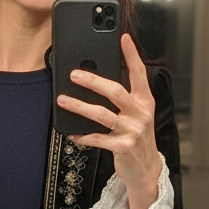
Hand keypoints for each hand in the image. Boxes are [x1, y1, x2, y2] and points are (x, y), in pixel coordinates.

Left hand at [57, 33, 160, 208]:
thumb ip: (122, 100)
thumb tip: (95, 81)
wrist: (146, 171)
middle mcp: (141, 114)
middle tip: (74, 73)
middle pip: (114, 91)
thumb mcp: (136, 116)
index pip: (139, 73)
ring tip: (62, 100)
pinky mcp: (123, 147)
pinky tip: (71, 133)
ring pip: (101, 114)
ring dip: (79, 106)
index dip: (131, 54)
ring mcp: (133, 131)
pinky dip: (82, 135)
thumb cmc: (136, 139)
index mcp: (144, 101)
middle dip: (92, 80)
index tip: (122, 37)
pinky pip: (97, 138)